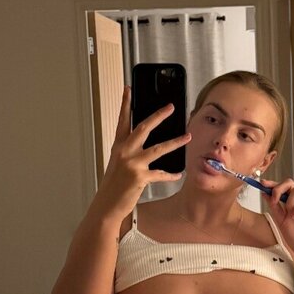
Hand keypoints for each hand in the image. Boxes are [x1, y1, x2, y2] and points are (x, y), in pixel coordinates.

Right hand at [95, 86, 190, 220]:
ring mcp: (132, 164)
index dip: (125, 103)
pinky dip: (170, 174)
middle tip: (170, 107)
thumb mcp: (118, 163)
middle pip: (143, 127)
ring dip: (175, 142)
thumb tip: (144, 143)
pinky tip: (178, 174)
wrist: (106, 205)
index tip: (128, 89)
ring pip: (158, 148)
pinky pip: (161, 173)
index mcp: (118, 146)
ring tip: (187, 136)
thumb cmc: (113, 185)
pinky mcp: (140, 177)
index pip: (122, 120)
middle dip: (158, 115)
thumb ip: (129, 151)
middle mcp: (124, 152)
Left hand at [261, 177, 293, 257]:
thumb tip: (265, 193)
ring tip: (290, 215)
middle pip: (290, 183)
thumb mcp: (279, 219)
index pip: (282, 188)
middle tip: (275, 199)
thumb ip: (273, 205)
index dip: (272, 184)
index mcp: (291, 202)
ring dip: (289, 202)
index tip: (263, 184)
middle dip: (279, 188)